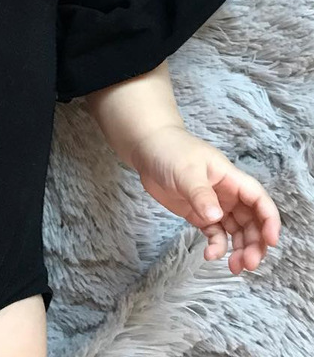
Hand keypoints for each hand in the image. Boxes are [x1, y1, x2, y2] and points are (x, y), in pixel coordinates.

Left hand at [130, 125, 280, 274]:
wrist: (146, 149)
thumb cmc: (170, 151)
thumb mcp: (186, 171)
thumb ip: (200, 194)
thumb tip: (215, 217)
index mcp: (231, 179)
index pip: (259, 200)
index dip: (270, 220)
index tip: (270, 241)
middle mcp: (227, 194)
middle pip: (252, 222)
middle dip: (255, 243)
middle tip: (248, 263)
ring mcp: (213, 205)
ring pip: (236, 231)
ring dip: (240, 249)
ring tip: (235, 267)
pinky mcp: (198, 214)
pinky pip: (215, 234)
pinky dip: (217, 246)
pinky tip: (209, 254)